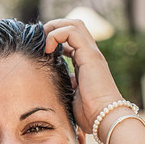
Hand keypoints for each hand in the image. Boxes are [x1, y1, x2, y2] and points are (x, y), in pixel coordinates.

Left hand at [43, 18, 123, 132]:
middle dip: (54, 26)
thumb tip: (55, 82)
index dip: (55, 39)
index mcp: (86, 63)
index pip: (72, 40)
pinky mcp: (89, 55)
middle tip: (40, 38)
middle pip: (74, 25)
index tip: (41, 49)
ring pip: (74, 24)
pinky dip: (56, 35)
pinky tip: (48, 49)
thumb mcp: (72, 96)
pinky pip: (71, 32)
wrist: (105, 119)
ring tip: (43, 41)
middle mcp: (90, 55)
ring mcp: (91, 53)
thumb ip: (66, 85)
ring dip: (54, 28)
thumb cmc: (90, 114)